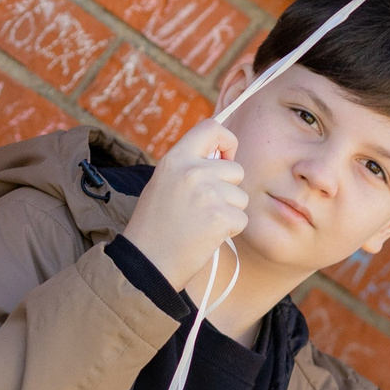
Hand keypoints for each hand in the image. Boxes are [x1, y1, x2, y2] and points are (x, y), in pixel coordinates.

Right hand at [124, 117, 245, 290]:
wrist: (147, 262)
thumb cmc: (155, 225)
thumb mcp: (164, 182)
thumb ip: (190, 165)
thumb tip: (223, 154)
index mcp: (175, 158)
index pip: (212, 128)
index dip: (226, 141)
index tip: (224, 158)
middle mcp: (192, 171)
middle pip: (236, 169)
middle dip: (228, 189)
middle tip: (204, 207)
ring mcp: (208, 193)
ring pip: (241, 196)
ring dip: (229, 212)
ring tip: (201, 223)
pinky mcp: (220, 217)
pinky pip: (242, 218)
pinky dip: (230, 230)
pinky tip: (207, 236)